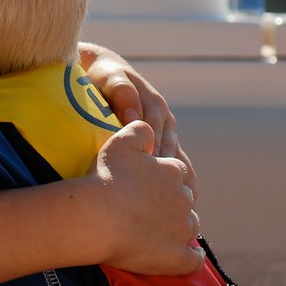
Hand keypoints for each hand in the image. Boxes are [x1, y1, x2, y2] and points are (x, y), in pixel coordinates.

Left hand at [78, 41, 195, 198]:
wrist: (104, 71)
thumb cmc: (102, 75)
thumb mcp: (109, 77)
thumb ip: (121, 90)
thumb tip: (133, 116)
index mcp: (153, 106)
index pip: (157, 137)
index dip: (152, 160)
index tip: (146, 185)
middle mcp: (164, 121)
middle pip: (172, 155)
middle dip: (170, 181)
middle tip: (166, 209)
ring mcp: (165, 133)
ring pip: (180, 163)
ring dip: (182, 187)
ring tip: (182, 214)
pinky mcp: (162, 143)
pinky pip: (177, 166)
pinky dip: (181, 185)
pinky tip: (181, 208)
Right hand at [89, 121, 202, 274]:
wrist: (98, 217)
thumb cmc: (106, 178)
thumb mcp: (120, 142)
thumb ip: (140, 130)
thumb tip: (150, 128)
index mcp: (172, 171)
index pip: (175, 172)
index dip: (160, 177)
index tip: (145, 183)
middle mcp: (184, 198)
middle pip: (184, 199)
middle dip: (170, 201)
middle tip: (146, 207)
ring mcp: (182, 229)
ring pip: (190, 225)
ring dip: (179, 226)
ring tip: (158, 230)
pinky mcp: (177, 257)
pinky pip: (194, 259)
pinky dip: (192, 257)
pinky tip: (185, 255)